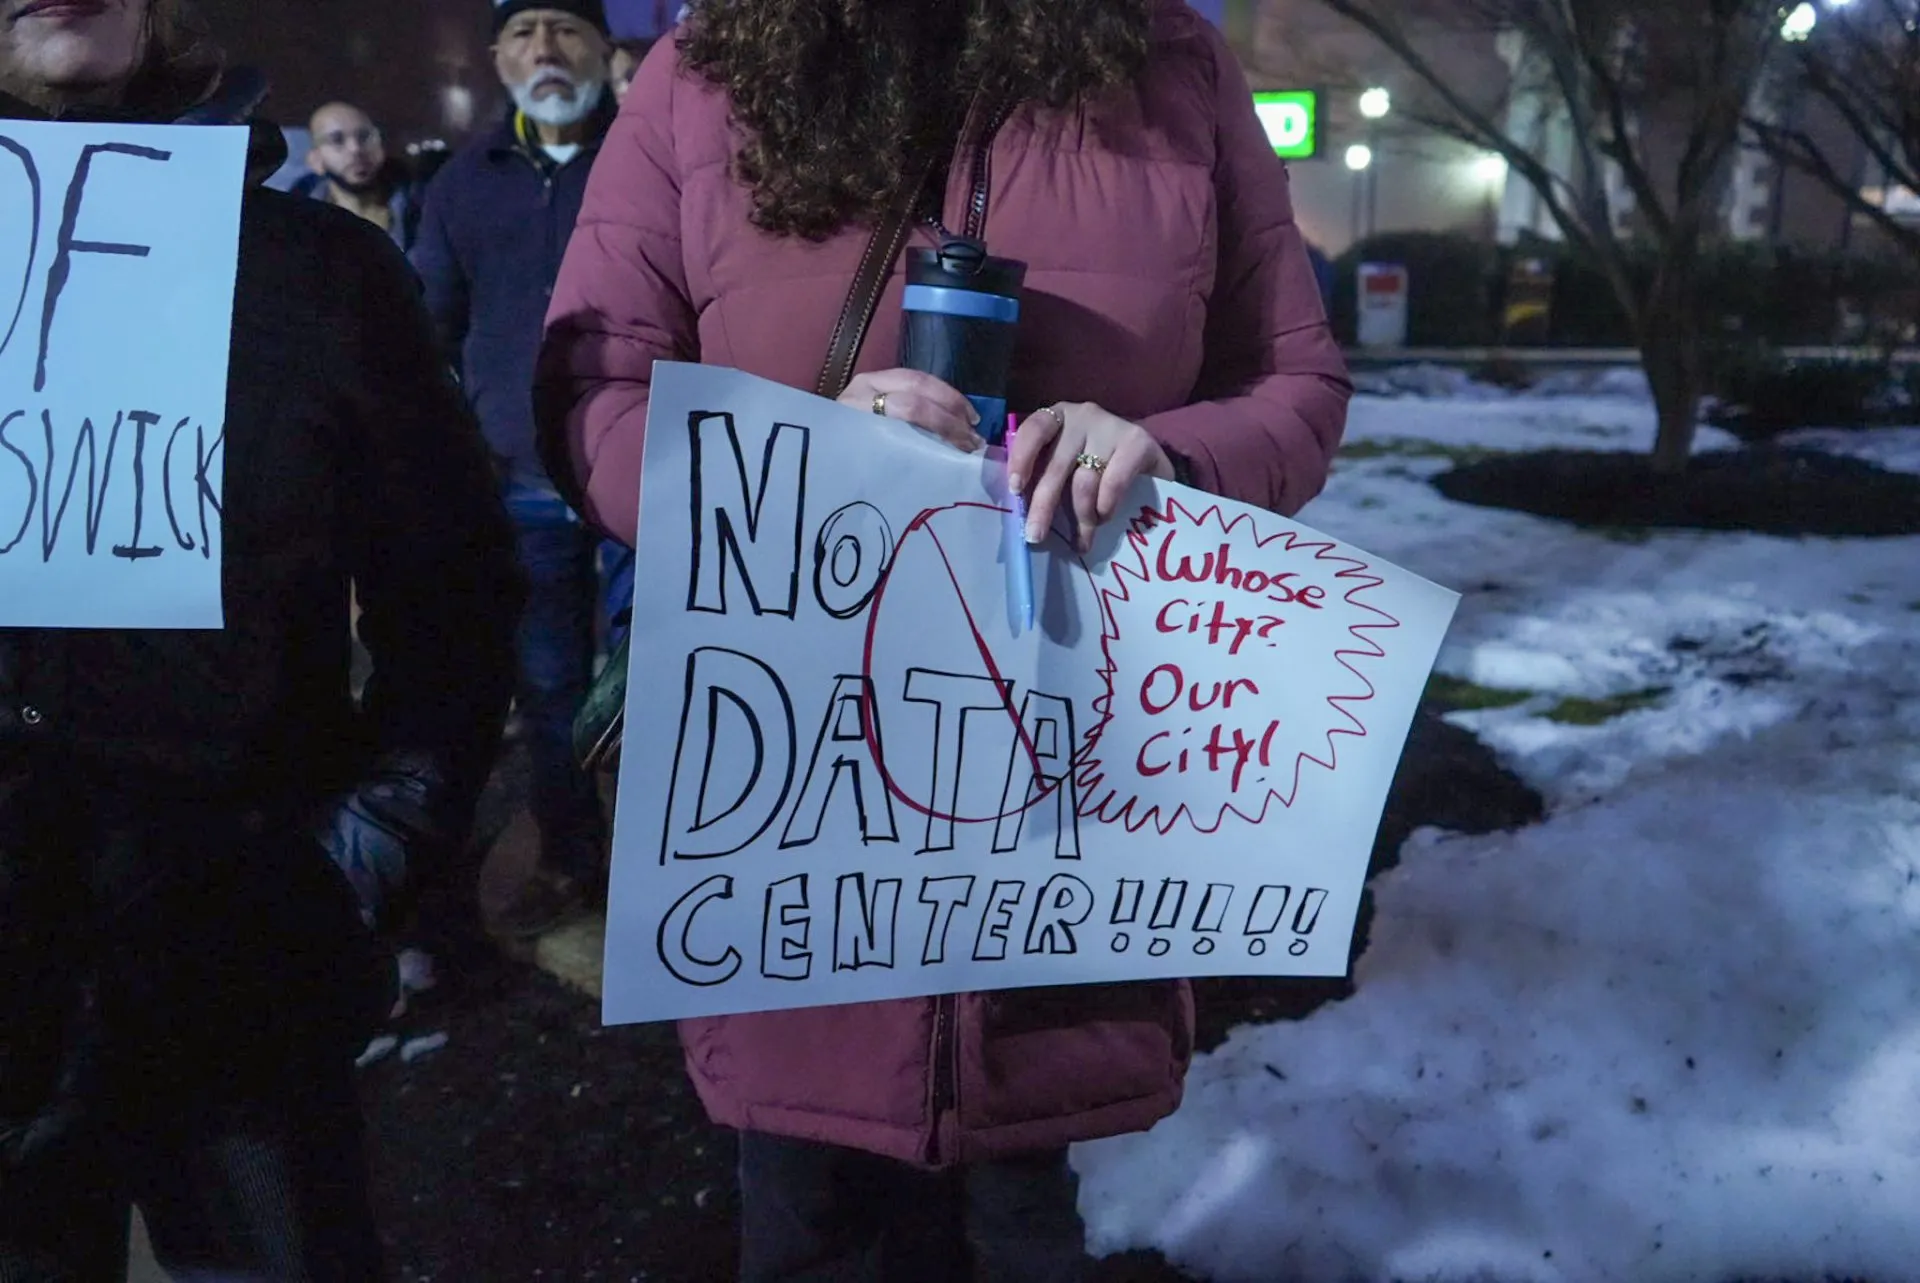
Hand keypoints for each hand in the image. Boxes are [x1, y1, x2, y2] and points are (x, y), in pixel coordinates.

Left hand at [839, 369, 984, 453]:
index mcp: (859, 407)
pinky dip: (938, 396)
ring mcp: (870, 382)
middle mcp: (864, 388)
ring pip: (919, 379)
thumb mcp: (868, 464)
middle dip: (952, 407)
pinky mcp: (877, 383)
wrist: (815, 452)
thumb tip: (950, 462)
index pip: (910, 406)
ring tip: (970, 421)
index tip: (966, 445)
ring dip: (949, 399)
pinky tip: (953, 413)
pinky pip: (915, 383)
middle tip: (973, 433)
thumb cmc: (842, 465)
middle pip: (918, 385)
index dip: (943, 423)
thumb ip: (901, 457)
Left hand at [1010, 402, 1174, 552]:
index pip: (1033, 430)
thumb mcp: (1068, 470)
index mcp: (1057, 419)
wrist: (1151, 468)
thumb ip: (1046, 480)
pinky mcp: (1138, 441)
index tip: (1015, 489)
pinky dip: (1105, 506)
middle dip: (1043, 506)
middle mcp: (1082, 416)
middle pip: (1056, 466)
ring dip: (1081, 517)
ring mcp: (1111, 426)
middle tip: (1035, 536)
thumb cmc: (1099, 471)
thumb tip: (1024, 517)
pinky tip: (1104, 517)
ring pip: (1084, 481)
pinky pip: (1112, 483)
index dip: (1021, 458)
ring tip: (1081, 540)